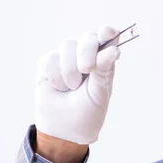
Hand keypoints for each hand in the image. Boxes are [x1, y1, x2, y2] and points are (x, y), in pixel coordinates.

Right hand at [35, 25, 120, 144]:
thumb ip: (105, 69)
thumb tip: (114, 49)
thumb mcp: (101, 91)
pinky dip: (56, 76)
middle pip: (87, 36)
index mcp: (103, 60)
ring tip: (72, 88)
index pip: (107, 38)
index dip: (107, 32)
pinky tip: (60, 88)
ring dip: (70, 70)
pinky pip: (51, 58)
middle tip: (86, 69)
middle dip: (87, 50)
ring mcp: (66, 58)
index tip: (108, 33)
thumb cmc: (88, 111)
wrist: (66, 129)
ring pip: (67, 45)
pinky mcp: (47, 64)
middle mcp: (85, 55)